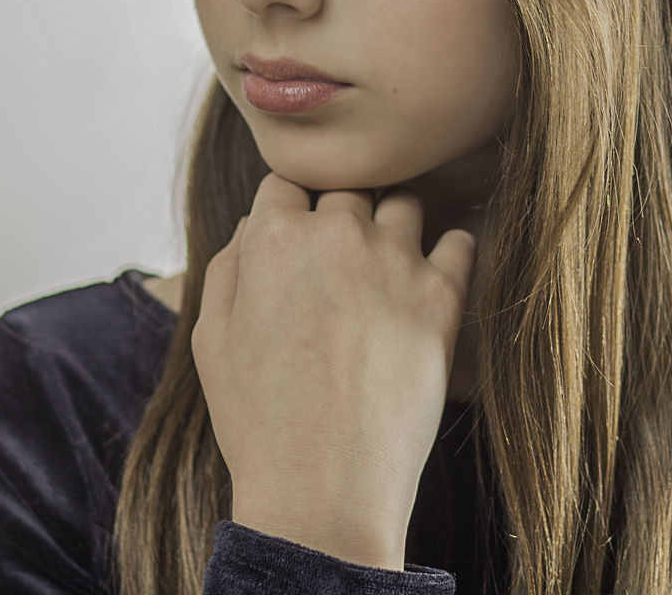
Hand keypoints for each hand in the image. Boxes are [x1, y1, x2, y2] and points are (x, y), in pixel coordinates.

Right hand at [191, 173, 476, 569]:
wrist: (322, 489)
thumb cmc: (259, 422)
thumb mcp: (211, 340)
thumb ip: (229, 266)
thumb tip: (256, 223)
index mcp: (272, 238)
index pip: (285, 182)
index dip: (289, 212)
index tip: (296, 244)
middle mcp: (335, 234)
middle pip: (345, 189)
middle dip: (340, 216)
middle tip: (340, 265)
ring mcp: (394, 261)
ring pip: (402, 202)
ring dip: (392, 226)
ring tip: (386, 270)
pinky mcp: (442, 296)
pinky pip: (460, 242)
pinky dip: (450, 253)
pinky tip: (432, 281)